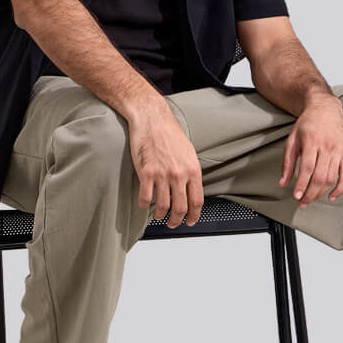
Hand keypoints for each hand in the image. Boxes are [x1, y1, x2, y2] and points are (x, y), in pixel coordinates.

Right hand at [127, 104, 203, 226]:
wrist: (151, 118)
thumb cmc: (168, 132)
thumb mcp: (188, 151)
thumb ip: (190, 171)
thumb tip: (192, 188)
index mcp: (192, 169)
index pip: (197, 201)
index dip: (195, 215)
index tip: (191, 221)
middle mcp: (179, 174)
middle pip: (180, 208)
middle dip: (177, 220)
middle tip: (173, 223)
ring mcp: (162, 174)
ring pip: (163, 206)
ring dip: (161, 216)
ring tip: (159, 217)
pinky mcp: (146, 172)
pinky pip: (145, 198)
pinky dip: (144, 206)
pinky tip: (144, 205)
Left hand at [280, 93, 342, 207]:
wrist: (325, 109)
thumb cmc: (307, 124)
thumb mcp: (292, 139)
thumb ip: (287, 162)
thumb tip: (282, 182)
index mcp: (311, 141)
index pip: (307, 168)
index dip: (302, 184)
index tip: (296, 196)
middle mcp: (326, 146)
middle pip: (320, 176)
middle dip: (310, 193)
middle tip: (303, 202)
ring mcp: (338, 150)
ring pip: (331, 177)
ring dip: (321, 192)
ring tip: (312, 199)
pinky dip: (340, 188)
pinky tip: (332, 196)